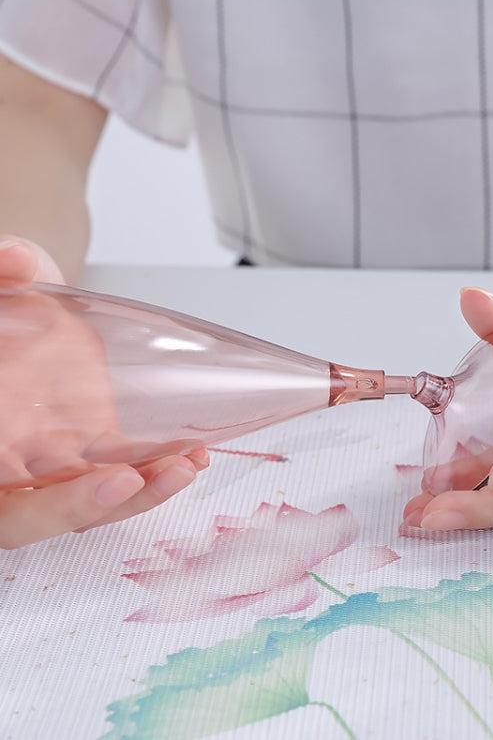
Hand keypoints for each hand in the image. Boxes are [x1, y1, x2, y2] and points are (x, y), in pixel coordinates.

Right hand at [0, 237, 208, 547]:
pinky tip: (192, 453)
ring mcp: (52, 460)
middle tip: (128, 482)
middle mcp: (9, 459)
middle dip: (82, 506)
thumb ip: (0, 276)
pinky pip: (126, 471)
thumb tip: (14, 259)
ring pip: (87, 502)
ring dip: (137, 494)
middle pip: (33, 514)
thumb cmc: (6, 305)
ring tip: (182, 466)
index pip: (0, 492)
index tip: (72, 481)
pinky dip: (157, 467)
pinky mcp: (95, 446)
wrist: (24, 309)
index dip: (36, 500)